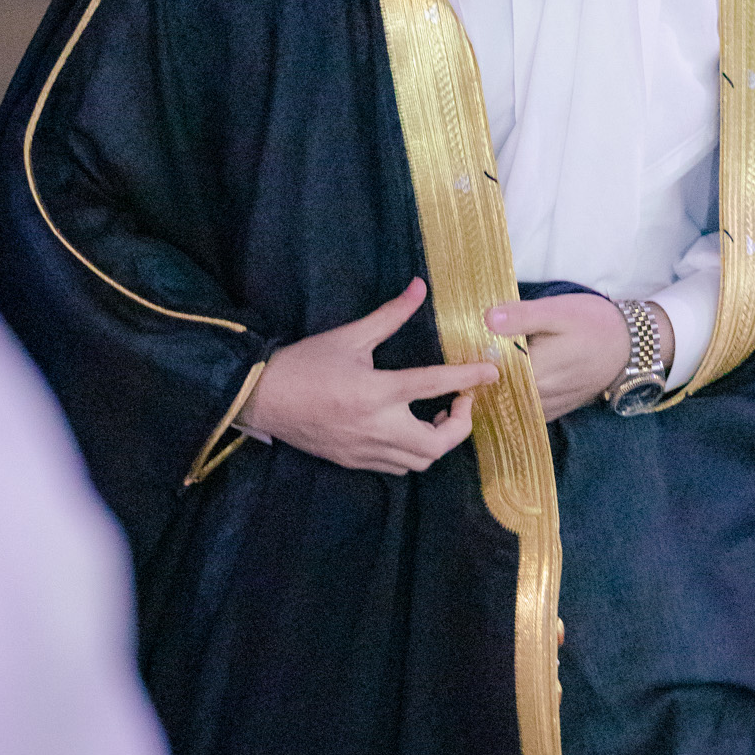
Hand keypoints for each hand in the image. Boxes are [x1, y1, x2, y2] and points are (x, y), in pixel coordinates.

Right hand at [243, 278, 498, 473]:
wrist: (261, 399)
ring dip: (438, 440)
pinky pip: (397, 467)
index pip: (435, 385)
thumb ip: (389, 315)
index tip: (493, 373)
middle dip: (460, 424)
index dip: (469, 378)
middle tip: (460, 400)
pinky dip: (413, 451)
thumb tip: (419, 287)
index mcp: (377, 392)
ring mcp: (365, 450)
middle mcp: (377, 427)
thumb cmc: (305, 363)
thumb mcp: (349, 336)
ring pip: (419, 462)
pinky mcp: (354, 462)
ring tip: (437, 413)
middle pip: (437, 444)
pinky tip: (409, 427)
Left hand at [484, 293, 675, 421]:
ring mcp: (548, 407)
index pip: (488, 373)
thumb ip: (522, 317)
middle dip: (479, 378)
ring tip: (480, 370)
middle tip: (466, 357)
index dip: (471, 362)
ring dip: (492, 390)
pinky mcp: (555, 409)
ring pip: (508, 403)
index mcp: (536, 373)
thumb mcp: (558, 311)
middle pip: (495, 391)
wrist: (632, 346)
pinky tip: (504, 381)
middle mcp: (539, 398)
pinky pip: (523, 409)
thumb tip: (486, 318)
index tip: (460, 347)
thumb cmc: (595, 324)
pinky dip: (510, 398)